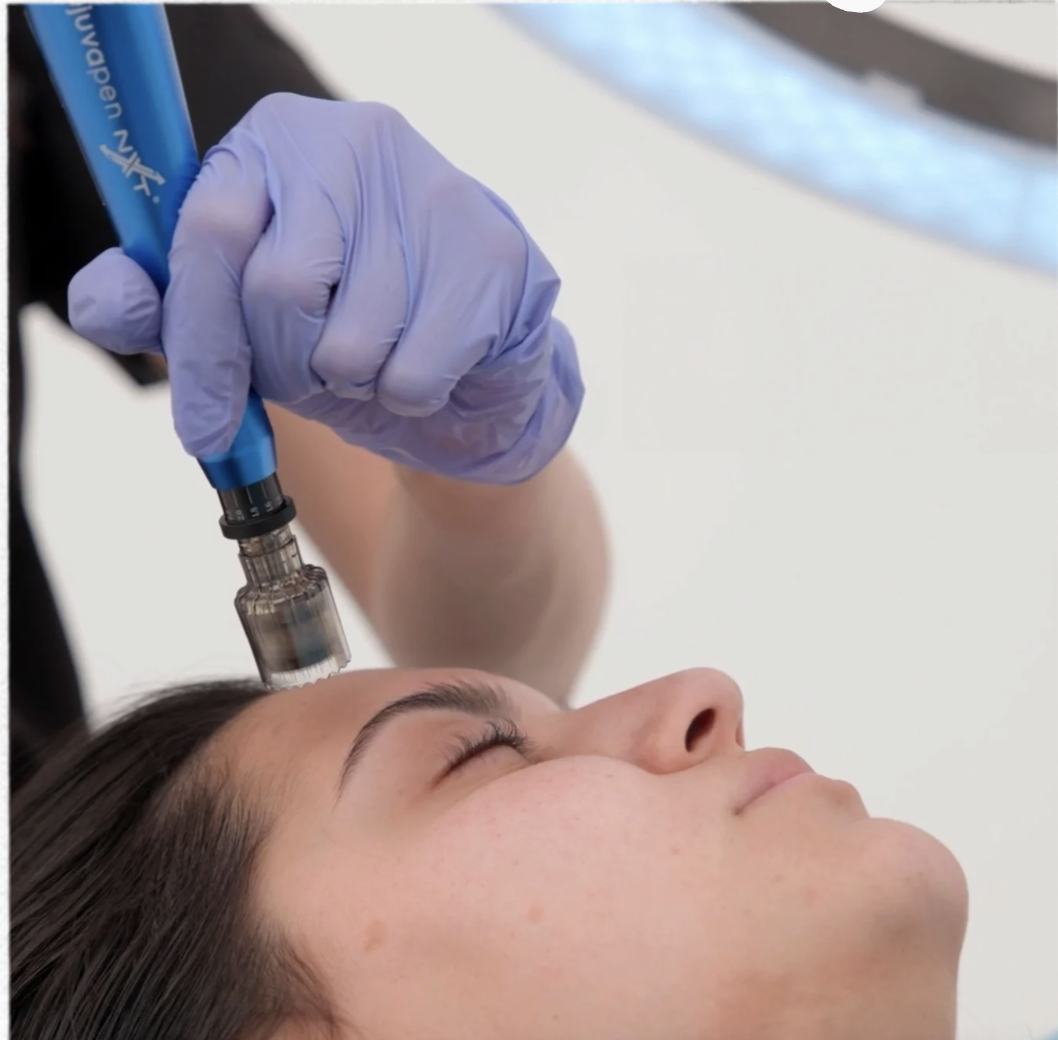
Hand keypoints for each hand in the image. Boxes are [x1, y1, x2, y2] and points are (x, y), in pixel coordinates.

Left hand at [69, 94, 582, 483]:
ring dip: (355, 384)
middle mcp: (355, 144)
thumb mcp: (252, 324)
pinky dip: (409, 398)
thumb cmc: (351, 333)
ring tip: (381, 361)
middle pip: (279, 289)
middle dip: (290, 366)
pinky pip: (414, 372)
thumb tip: (104, 304)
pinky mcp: (492, 257)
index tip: (203, 428)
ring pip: (352, 342)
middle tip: (320, 372)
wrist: (469, 362)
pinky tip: (429, 366)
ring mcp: (432, 193)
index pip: (213, 232)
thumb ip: (175, 308)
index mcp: (277, 143)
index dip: (201, 340)